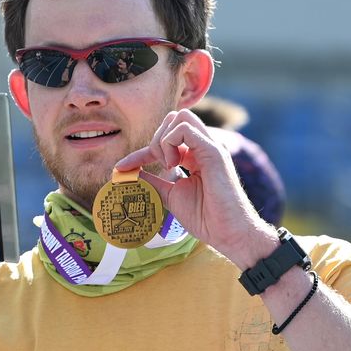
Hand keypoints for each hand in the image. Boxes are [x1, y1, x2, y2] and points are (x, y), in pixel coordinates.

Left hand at [112, 109, 273, 266]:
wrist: (227, 233)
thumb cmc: (206, 218)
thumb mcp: (171, 196)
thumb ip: (153, 182)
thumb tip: (131, 173)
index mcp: (195, 157)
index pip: (166, 141)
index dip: (141, 152)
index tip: (122, 167)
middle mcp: (204, 148)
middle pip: (175, 119)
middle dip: (156, 139)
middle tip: (157, 167)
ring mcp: (210, 147)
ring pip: (181, 117)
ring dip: (164, 139)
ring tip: (167, 166)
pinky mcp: (213, 152)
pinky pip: (185, 128)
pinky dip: (170, 143)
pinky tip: (173, 165)